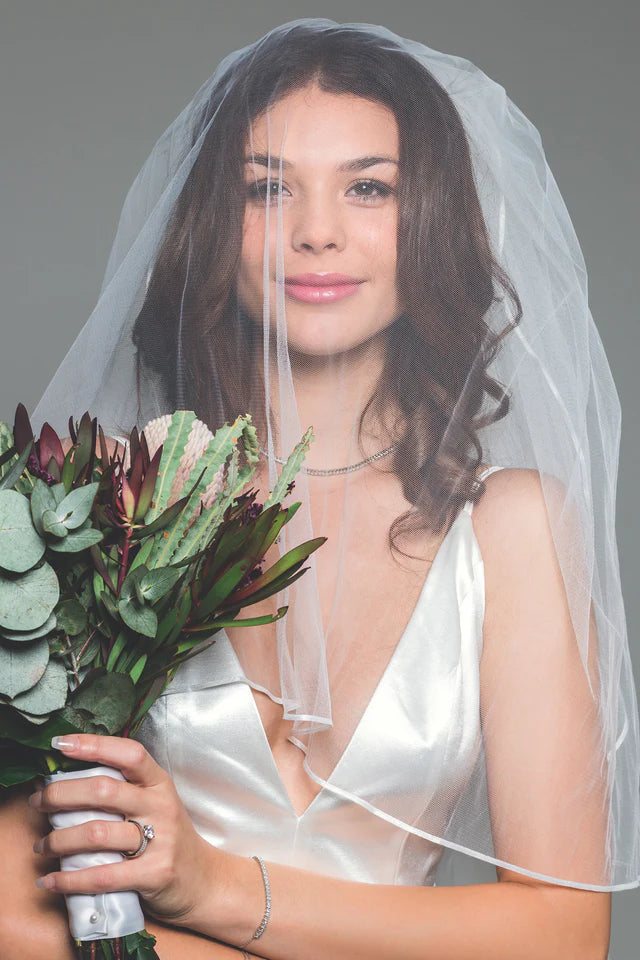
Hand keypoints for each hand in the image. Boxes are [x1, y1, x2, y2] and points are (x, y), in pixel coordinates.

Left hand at [29, 734, 222, 927]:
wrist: (203, 880)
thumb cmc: (167, 838)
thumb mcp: (153, 805)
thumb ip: (122, 791)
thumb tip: (66, 780)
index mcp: (159, 783)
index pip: (129, 754)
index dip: (94, 745)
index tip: (60, 744)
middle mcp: (161, 806)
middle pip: (104, 791)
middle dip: (61, 794)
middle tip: (39, 802)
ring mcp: (161, 840)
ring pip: (97, 833)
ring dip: (58, 839)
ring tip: (42, 845)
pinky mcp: (154, 874)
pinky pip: (102, 876)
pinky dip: (69, 879)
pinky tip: (51, 880)